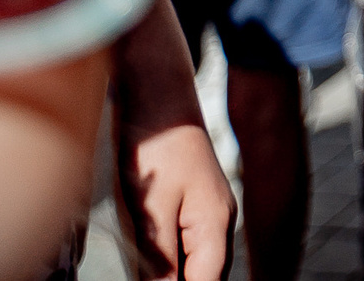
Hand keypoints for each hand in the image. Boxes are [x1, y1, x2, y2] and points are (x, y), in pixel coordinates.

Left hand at [116, 115, 234, 280]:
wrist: (159, 100)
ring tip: (143, 263)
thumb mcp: (151, 210)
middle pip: (204, 274)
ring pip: (194, 261)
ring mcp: (209, 212)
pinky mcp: (193, 204)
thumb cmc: (156, 150)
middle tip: (143, 271)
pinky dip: (168, 258)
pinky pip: (185, 245)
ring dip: (172, 272)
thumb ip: (160, 259)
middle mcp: (219, 222)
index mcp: (215, 225)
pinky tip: (146, 257)